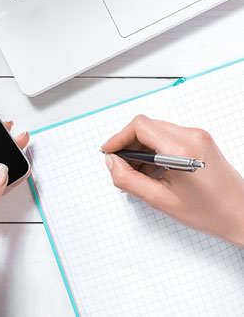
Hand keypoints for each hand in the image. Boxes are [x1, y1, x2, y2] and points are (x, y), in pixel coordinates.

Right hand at [102, 115, 243, 246]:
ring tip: (140, 173)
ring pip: (155, 130)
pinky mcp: (199, 139)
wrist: (241, 214)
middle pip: (146, 126)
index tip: (110, 152)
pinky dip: (155, 149)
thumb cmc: (211, 212)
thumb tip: (112, 164)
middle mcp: (191, 136)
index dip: (119, 138)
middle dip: (129, 144)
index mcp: (182, 149)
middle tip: (122, 166)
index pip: (139, 126)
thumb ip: (129, 180)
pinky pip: (167, 135)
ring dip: (142, 148)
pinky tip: (154, 170)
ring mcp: (197, 135)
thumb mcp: (161, 201)